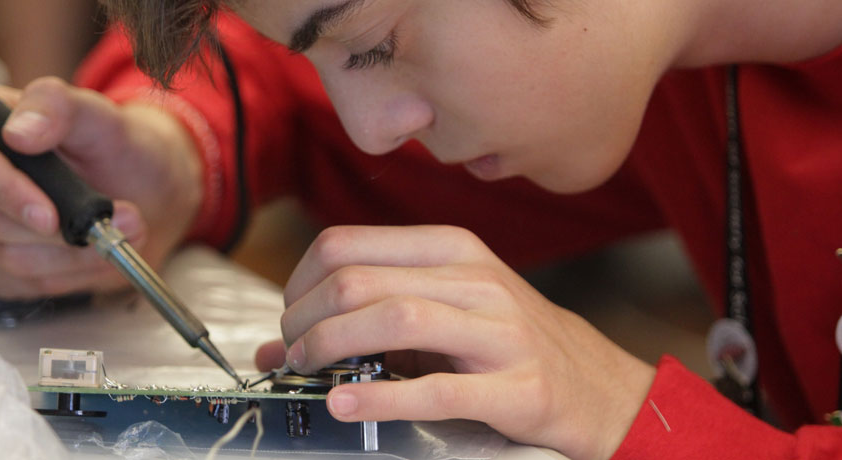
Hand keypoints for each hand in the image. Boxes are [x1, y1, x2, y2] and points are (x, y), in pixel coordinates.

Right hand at [0, 78, 201, 298]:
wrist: (145, 188)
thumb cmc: (120, 147)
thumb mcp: (99, 116)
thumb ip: (61, 108)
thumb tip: (21, 132)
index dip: (5, 194)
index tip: (48, 216)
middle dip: (62, 232)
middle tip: (124, 219)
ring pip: (11, 259)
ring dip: (78, 256)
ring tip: (126, 230)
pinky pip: (26, 283)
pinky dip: (73, 274)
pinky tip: (99, 252)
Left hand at [256, 225, 654, 459]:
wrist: (594, 382)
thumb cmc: (506, 340)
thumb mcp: (443, 308)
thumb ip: (369, 315)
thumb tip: (279, 346)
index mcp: (451, 248)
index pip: (346, 244)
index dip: (299, 282)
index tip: (291, 317)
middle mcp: (474, 279)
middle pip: (359, 281)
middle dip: (304, 320)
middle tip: (293, 351)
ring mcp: (499, 331)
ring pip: (394, 320)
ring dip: (331, 347)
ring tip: (308, 370)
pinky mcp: (516, 386)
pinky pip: (436, 388)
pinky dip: (379, 397)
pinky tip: (343, 403)